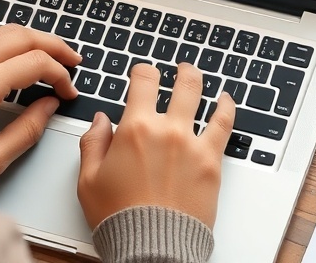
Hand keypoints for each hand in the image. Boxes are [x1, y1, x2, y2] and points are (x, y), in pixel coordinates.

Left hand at [0, 24, 79, 186]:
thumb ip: (28, 129)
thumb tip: (49, 106)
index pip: (36, 64)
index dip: (60, 75)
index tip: (67, 91)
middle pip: (22, 35)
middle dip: (53, 46)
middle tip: (71, 60)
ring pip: (0, 29)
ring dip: (28, 39)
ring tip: (45, 55)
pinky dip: (0, 39)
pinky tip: (10, 54)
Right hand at [77, 63, 235, 228]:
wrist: (152, 247)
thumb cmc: (121, 219)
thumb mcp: (88, 181)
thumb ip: (92, 144)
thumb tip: (99, 121)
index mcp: (134, 129)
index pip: (143, 80)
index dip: (143, 70)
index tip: (143, 73)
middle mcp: (166, 130)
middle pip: (181, 83)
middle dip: (180, 71)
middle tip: (180, 70)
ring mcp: (192, 144)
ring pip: (203, 97)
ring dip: (201, 83)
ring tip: (198, 79)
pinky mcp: (211, 162)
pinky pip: (224, 125)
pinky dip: (226, 108)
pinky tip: (225, 102)